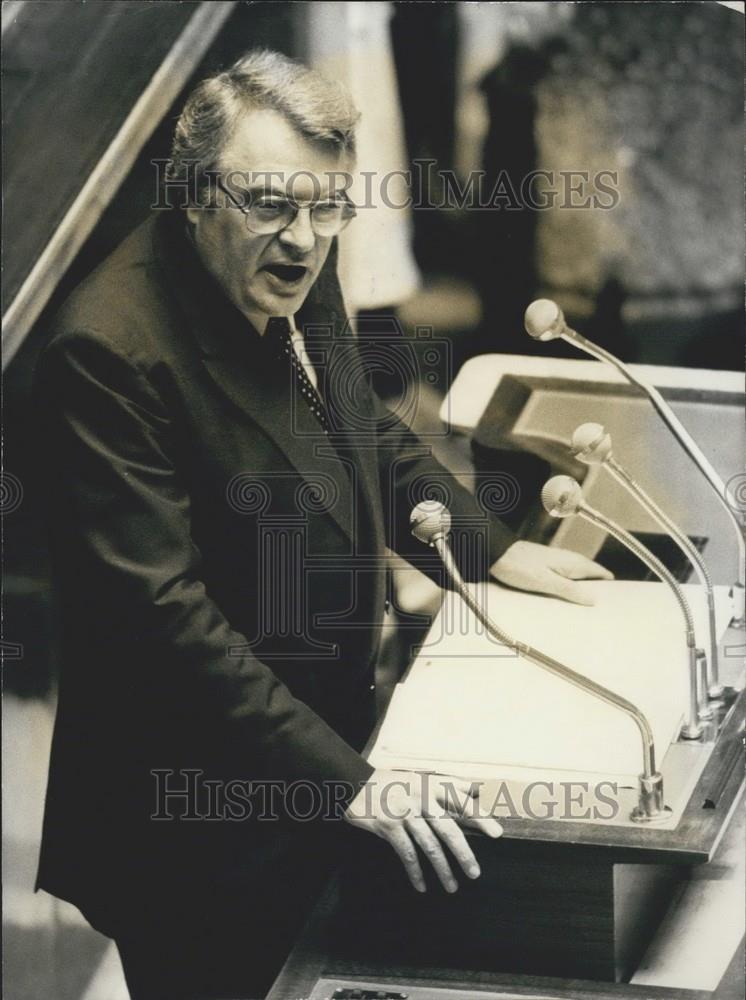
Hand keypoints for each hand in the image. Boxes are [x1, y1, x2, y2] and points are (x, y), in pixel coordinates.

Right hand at [343, 769, 501, 892]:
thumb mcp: (420, 777)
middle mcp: (421, 799)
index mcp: (431, 786)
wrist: (355, 784)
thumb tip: (478, 788)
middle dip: (464, 853)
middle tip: (475, 873)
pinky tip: (421, 885)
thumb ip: (448, 785)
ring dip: (442, 869)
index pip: (461, 802)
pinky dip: (415, 872)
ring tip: (452, 887)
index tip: (497, 834)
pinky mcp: (389, 827)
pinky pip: (407, 854)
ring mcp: (405, 813)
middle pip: (448, 829)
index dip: (480, 818)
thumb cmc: (392, 782)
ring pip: (429, 846)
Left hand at [490, 540, 612, 605]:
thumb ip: (570, 590)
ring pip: (579, 580)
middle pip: (592, 579)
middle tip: (598, 614)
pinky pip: (566, 581)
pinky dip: (569, 591)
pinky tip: (564, 603)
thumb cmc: (518, 566)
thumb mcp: (546, 582)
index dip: (611, 589)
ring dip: (582, 594)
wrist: (498, 554)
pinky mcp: (549, 568)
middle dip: (597, 594)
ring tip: (583, 613)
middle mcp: (569, 561)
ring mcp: (559, 564)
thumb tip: (593, 600)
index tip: (614, 605)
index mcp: (574, 563)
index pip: (603, 574)